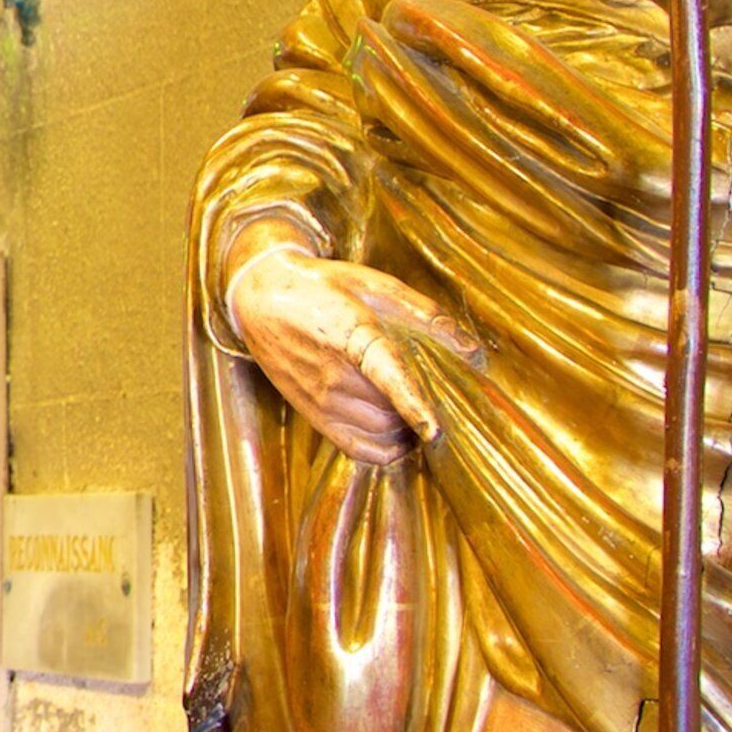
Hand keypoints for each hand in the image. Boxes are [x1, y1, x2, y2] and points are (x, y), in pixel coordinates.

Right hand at [225, 241, 484, 468]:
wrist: (260, 298)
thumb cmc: (323, 287)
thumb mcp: (374, 284)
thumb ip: (425, 313)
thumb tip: (472, 349)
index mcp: (351, 332)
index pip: (386, 375)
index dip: (412, 404)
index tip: (435, 429)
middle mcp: (332, 371)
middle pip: (391, 409)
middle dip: (420, 408)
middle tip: (437, 394)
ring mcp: (319, 397)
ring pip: (379, 430)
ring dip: (405, 427)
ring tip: (417, 408)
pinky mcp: (312, 414)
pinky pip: (358, 448)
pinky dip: (386, 448)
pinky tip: (398, 431)